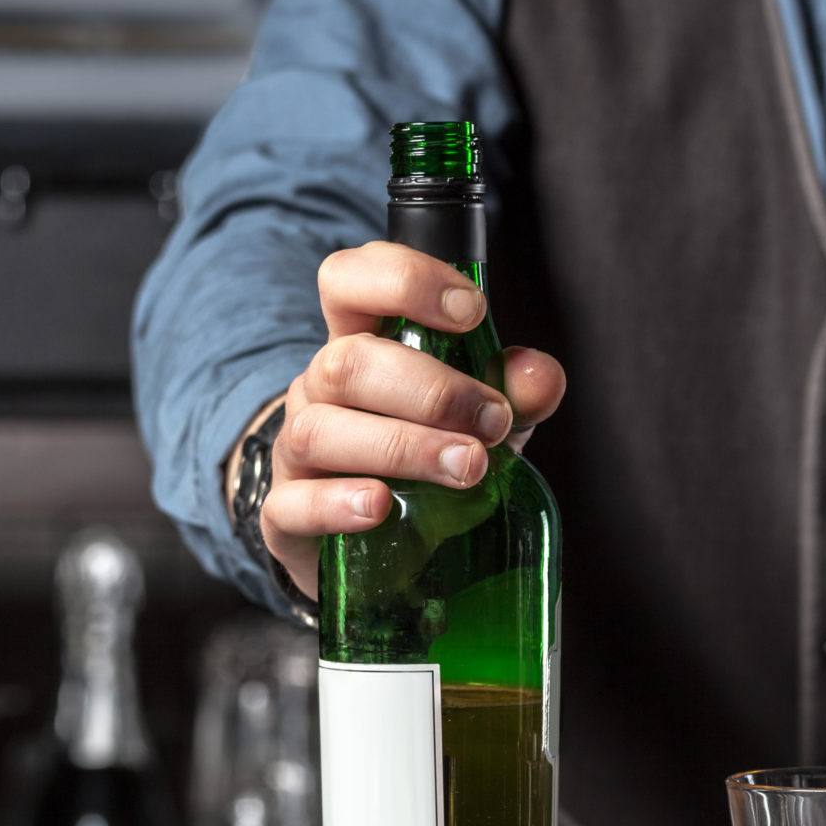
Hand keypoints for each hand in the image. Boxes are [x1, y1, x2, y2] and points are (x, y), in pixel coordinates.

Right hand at [232, 241, 566, 599]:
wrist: (376, 544)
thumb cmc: (425, 462)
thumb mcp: (481, 421)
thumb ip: (515, 394)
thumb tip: (539, 375)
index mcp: (361, 345)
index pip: (347, 280)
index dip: (403, 281)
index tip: (471, 312)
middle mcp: (320, 390)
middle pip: (346, 361)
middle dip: (430, 390)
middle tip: (492, 423)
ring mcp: (295, 453)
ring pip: (320, 430)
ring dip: (403, 446)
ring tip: (465, 467)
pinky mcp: (285, 517)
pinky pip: (291, 505)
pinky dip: (336, 504)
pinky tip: (380, 506)